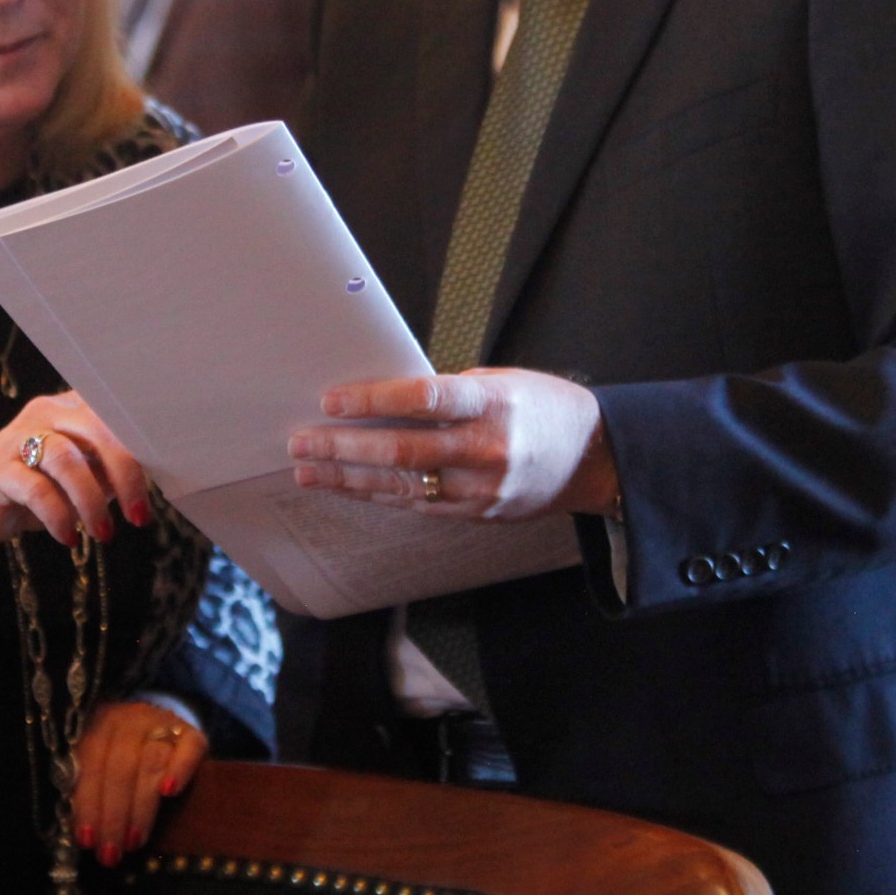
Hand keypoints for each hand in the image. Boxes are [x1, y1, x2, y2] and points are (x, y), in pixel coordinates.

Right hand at [0, 392, 152, 547]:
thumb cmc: (32, 489)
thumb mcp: (79, 479)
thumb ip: (109, 473)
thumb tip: (152, 481)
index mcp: (71, 409)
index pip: (116, 413)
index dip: (143, 443)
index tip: (168, 475)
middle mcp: (45, 414)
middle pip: (97, 431)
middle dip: (125, 475)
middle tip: (139, 516)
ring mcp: (17, 439)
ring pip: (66, 459)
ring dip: (92, 500)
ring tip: (105, 533)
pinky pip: (36, 489)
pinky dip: (59, 516)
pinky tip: (69, 537)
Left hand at [72, 699, 207, 866]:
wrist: (164, 727)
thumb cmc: (126, 756)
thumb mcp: (103, 762)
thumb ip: (94, 789)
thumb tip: (88, 836)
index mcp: (100, 726)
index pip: (91, 766)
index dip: (88, 805)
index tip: (88, 841)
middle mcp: (130, 720)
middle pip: (120, 768)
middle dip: (113, 815)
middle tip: (112, 852)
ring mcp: (163, 723)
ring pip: (150, 762)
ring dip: (140, 807)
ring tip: (134, 841)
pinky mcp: (193, 733)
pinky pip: (188, 747)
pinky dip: (179, 769)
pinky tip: (169, 792)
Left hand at [288, 369, 618, 519]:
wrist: (594, 458)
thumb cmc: (542, 407)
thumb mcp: (503, 382)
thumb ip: (449, 392)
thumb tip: (384, 396)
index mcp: (494, 403)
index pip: (425, 398)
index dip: (374, 399)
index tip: (331, 401)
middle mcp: (486, 449)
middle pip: (403, 451)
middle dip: (344, 447)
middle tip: (300, 441)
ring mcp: (482, 488)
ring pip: (403, 485)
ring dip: (348, 477)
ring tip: (306, 470)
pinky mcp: (478, 514)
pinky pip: (418, 505)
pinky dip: (378, 495)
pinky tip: (347, 486)